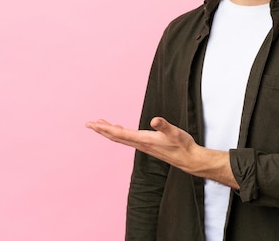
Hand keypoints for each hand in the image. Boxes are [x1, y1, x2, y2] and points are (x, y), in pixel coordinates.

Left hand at [85, 117, 238, 188]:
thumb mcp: (175, 132)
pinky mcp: (147, 145)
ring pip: (121, 138)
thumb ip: (164, 126)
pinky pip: (128, 139)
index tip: (93, 123)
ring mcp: (143, 145)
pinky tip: (120, 130)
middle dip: (101, 130)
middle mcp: (141, 144)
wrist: (189, 159)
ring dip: (109, 131)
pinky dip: (120, 133)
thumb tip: (155, 120)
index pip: (120, 133)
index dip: (105, 128)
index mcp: (144, 139)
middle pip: (116, 137)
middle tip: (88, 123)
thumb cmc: (182, 145)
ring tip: (100, 124)